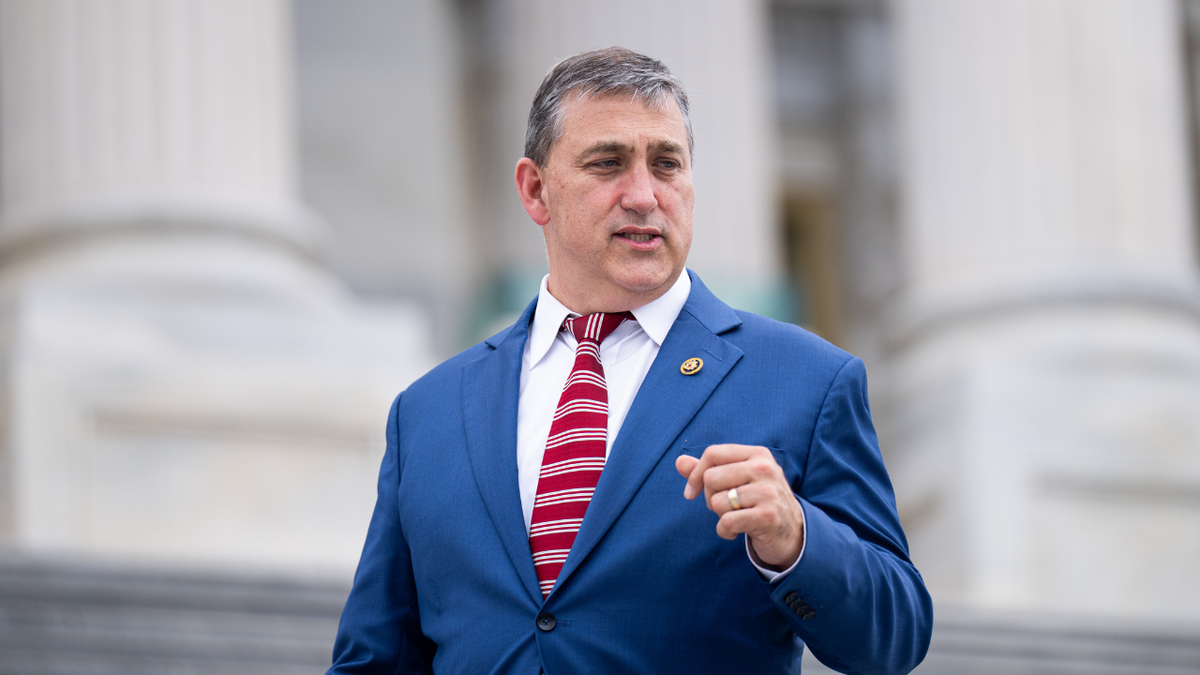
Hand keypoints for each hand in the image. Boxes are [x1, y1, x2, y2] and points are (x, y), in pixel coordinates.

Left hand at [675, 444, 804, 568]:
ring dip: (720, 516)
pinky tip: (736, 532)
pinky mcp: (768, 516)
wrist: (793, 532)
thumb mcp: (737, 481)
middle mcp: (765, 469)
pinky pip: (726, 522)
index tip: (692, 492)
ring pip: (718, 502)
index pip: (713, 453)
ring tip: (736, 517)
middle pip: (711, 478)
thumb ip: (708, 470)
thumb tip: (679, 461)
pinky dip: (725, 531)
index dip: (695, 474)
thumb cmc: (758, 502)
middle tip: (725, 507)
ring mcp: (768, 492)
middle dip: (710, 498)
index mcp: (757, 454)